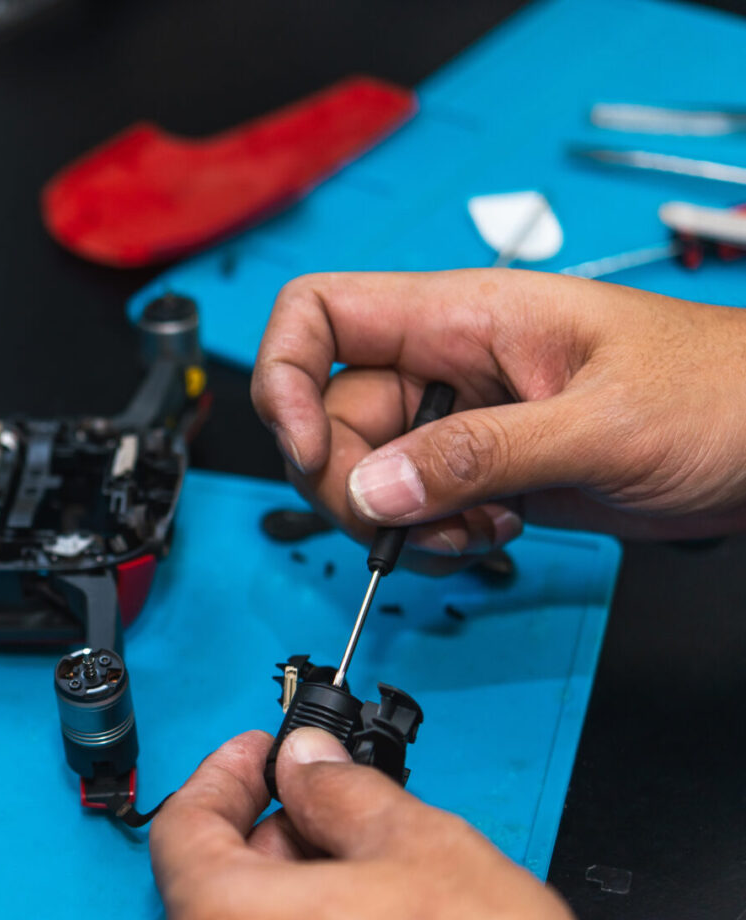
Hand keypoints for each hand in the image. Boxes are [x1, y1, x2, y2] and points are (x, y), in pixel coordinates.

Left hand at [149, 728, 649, 919]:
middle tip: (331, 808)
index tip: (262, 754)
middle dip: (266, 836)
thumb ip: (339, 790)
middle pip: (206, 888)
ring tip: (368, 878)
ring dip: (286, 896)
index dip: (226, 775)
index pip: (183, 826)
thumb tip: (306, 763)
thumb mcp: (419, 846)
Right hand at [249, 269, 745, 572]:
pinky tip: (491, 534)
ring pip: (366, 471)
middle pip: (330, 413)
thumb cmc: (724, 395)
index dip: (286, 377)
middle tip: (405, 520)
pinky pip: (412, 507)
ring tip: (476, 527)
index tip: (311, 450)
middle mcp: (448, 365)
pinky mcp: (483, 471)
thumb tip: (373, 489)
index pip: (319, 313)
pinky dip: (431, 537)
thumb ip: (480, 456)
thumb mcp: (601, 422)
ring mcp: (462, 421)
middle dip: (349, 480)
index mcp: (465, 315)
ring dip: (397, 520)